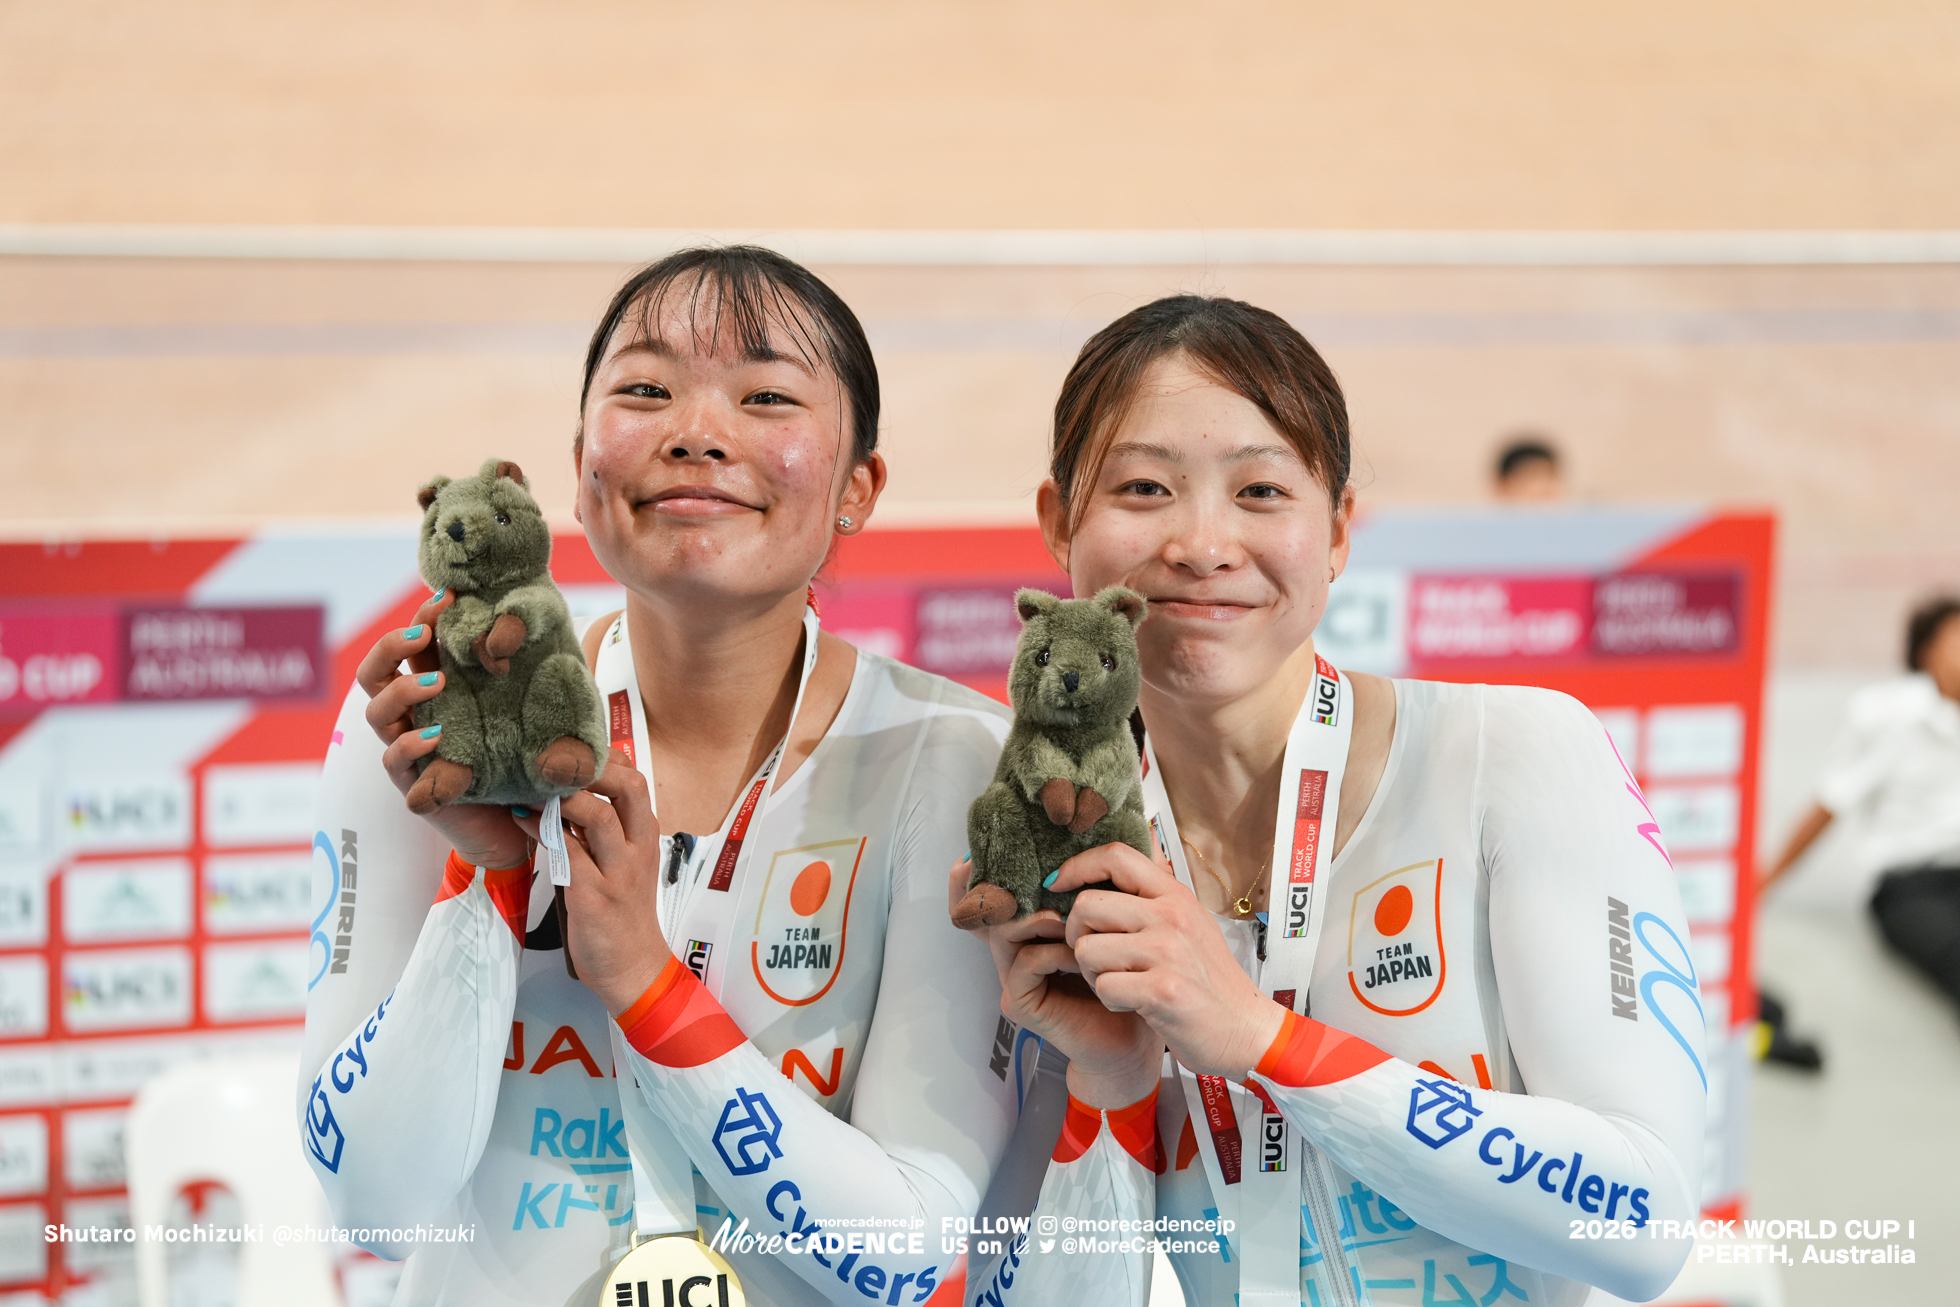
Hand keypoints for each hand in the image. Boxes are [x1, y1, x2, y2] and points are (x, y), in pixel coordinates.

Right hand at [357, 591, 529, 869]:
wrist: (523, 825)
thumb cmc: (525, 761)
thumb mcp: (530, 712)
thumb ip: (532, 677)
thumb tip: (545, 627)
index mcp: (437, 690)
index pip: (413, 646)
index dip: (423, 617)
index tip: (448, 595)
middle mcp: (414, 716)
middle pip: (376, 671)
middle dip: (393, 645)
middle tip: (425, 634)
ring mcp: (409, 749)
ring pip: (376, 711)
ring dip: (403, 690)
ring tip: (438, 682)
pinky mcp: (416, 784)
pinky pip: (394, 760)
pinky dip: (411, 744)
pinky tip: (436, 735)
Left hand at [513, 752, 669, 1014]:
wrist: (635, 968)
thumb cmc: (623, 915)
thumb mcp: (622, 865)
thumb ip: (601, 832)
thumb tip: (565, 796)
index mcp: (644, 838)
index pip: (635, 779)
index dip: (605, 756)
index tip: (571, 748)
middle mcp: (636, 850)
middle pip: (628, 787)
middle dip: (593, 765)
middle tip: (555, 760)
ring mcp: (617, 873)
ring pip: (599, 816)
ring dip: (563, 795)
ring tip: (532, 785)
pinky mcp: (593, 897)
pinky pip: (567, 853)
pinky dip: (541, 830)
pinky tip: (520, 819)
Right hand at [948, 857, 1161, 1106]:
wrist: (1133, 1036)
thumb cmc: (1128, 979)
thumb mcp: (1121, 922)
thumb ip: (1119, 881)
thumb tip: (1139, 828)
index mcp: (1032, 929)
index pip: (996, 896)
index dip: (980, 874)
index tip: (980, 848)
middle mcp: (1015, 950)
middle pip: (986, 910)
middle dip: (992, 885)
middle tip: (1014, 864)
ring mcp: (1014, 978)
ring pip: (1005, 932)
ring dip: (1039, 917)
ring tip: (1068, 916)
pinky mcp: (1023, 1004)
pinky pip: (1026, 965)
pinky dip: (1052, 952)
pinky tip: (1078, 954)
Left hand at [1052, 843, 1286, 1080]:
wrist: (1245, 1030)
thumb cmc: (1211, 980)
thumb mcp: (1190, 922)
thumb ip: (1155, 894)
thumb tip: (1121, 854)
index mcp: (1175, 896)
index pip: (1116, 856)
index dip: (1077, 866)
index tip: (1057, 883)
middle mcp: (1171, 916)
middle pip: (1086, 906)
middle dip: (1076, 934)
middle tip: (1094, 955)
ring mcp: (1167, 952)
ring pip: (1087, 949)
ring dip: (1092, 973)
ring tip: (1119, 982)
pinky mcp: (1162, 990)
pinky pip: (1103, 986)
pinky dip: (1110, 1000)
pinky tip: (1133, 1003)